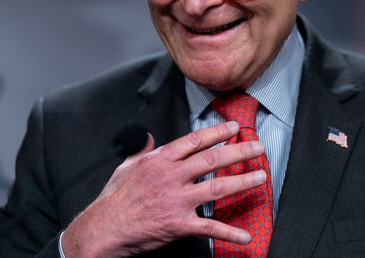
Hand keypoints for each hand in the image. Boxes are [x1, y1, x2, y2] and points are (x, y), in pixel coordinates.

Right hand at [61, 121, 266, 257]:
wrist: (104, 229)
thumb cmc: (113, 199)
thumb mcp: (125, 167)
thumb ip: (141, 151)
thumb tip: (148, 138)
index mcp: (160, 160)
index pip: (195, 141)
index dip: (217, 132)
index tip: (234, 128)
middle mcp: (172, 176)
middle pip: (212, 159)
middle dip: (239, 151)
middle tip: (258, 147)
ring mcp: (177, 200)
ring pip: (217, 187)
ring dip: (242, 182)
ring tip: (261, 177)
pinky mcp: (179, 224)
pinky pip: (210, 227)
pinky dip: (229, 233)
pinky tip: (245, 235)